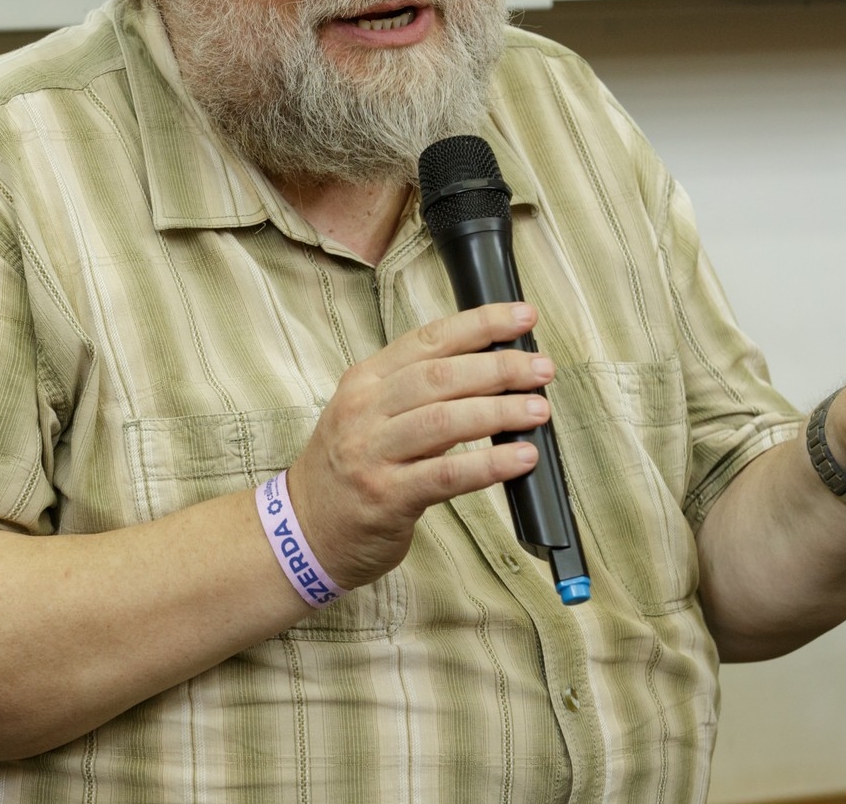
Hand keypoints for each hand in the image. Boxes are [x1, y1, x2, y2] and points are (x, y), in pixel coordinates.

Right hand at [286, 302, 553, 588]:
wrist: (304, 529)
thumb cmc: (350, 467)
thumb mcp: (370, 414)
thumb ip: (420, 391)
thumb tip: (494, 369)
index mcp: (365, 380)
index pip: (429, 339)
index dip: (481, 324)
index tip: (524, 317)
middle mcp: (365, 410)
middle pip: (440, 376)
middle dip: (499, 367)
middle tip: (541, 369)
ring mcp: (372, 454)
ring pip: (444, 421)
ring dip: (499, 411)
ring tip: (538, 410)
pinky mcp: (386, 497)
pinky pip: (446, 475)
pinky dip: (489, 464)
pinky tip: (521, 457)